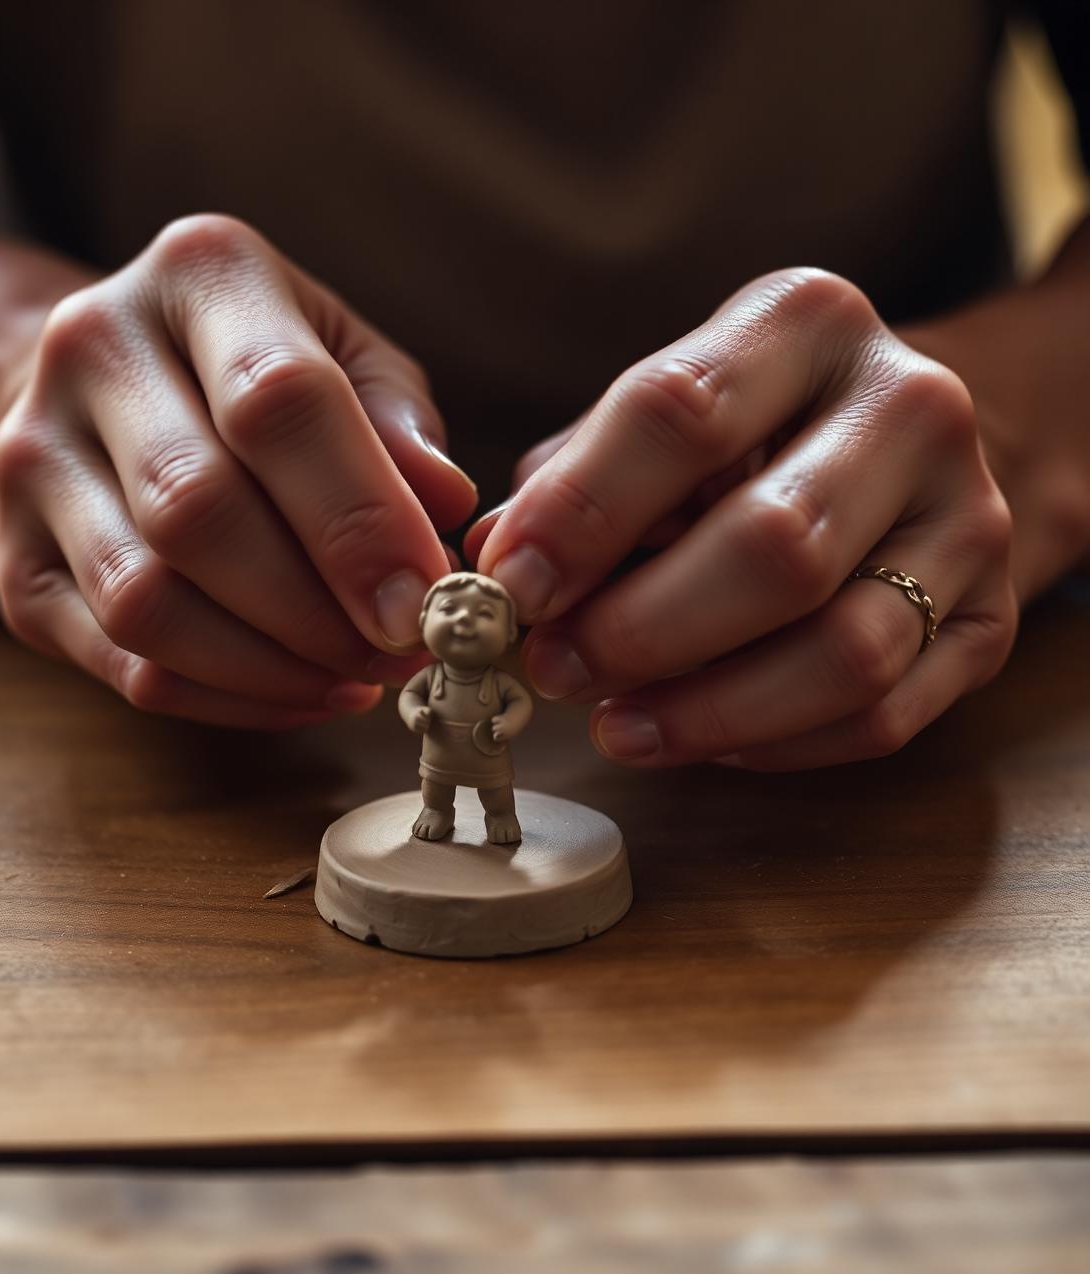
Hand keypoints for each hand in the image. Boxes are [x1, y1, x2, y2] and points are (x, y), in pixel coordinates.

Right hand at [0, 216, 475, 728]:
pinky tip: (300, 689)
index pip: (278, 400)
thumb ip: (397, 423)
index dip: (359, 518)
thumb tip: (444, 511)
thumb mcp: (344, 355)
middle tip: (400, 650)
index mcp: (198, 274)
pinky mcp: (15, 565)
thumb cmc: (257, 371)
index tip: (425, 600)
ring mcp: (33, 459)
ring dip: (273, 665)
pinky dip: (228, 697)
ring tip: (358, 674)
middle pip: (199, 510)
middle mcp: (93, 349)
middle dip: (317, 609)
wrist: (99, 388)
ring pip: (148, 602)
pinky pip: (124, 662)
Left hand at [473, 269, 1016, 770]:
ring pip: (844, 650)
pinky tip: (700, 736)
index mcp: (805, 323)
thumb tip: (490, 563)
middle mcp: (909, 406)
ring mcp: (969, 516)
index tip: (508, 587)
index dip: (581, 513)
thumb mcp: (656, 419)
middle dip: (641, 628)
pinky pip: (881, 715)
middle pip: (775, 545)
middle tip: (554, 669)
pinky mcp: (990, 617)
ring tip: (615, 725)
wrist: (904, 442)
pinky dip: (773, 743)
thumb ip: (573, 481)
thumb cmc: (745, 432)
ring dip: (707, 709)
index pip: (681, 413)